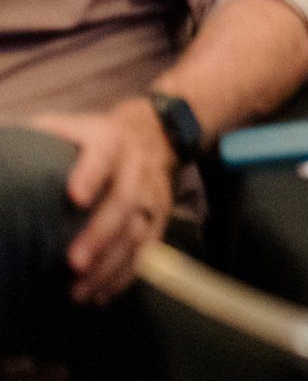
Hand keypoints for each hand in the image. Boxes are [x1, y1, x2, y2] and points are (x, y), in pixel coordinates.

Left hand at [30, 99, 177, 304]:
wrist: (151, 133)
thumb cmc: (87, 139)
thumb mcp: (61, 126)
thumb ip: (32, 139)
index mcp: (110, 138)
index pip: (105, 152)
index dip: (92, 173)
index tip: (74, 198)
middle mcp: (136, 166)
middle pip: (125, 200)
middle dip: (100, 233)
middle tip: (73, 263)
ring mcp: (152, 193)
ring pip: (138, 230)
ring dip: (111, 263)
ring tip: (78, 292)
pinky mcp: (159, 217)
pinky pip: (147, 249)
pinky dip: (125, 274)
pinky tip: (100, 295)